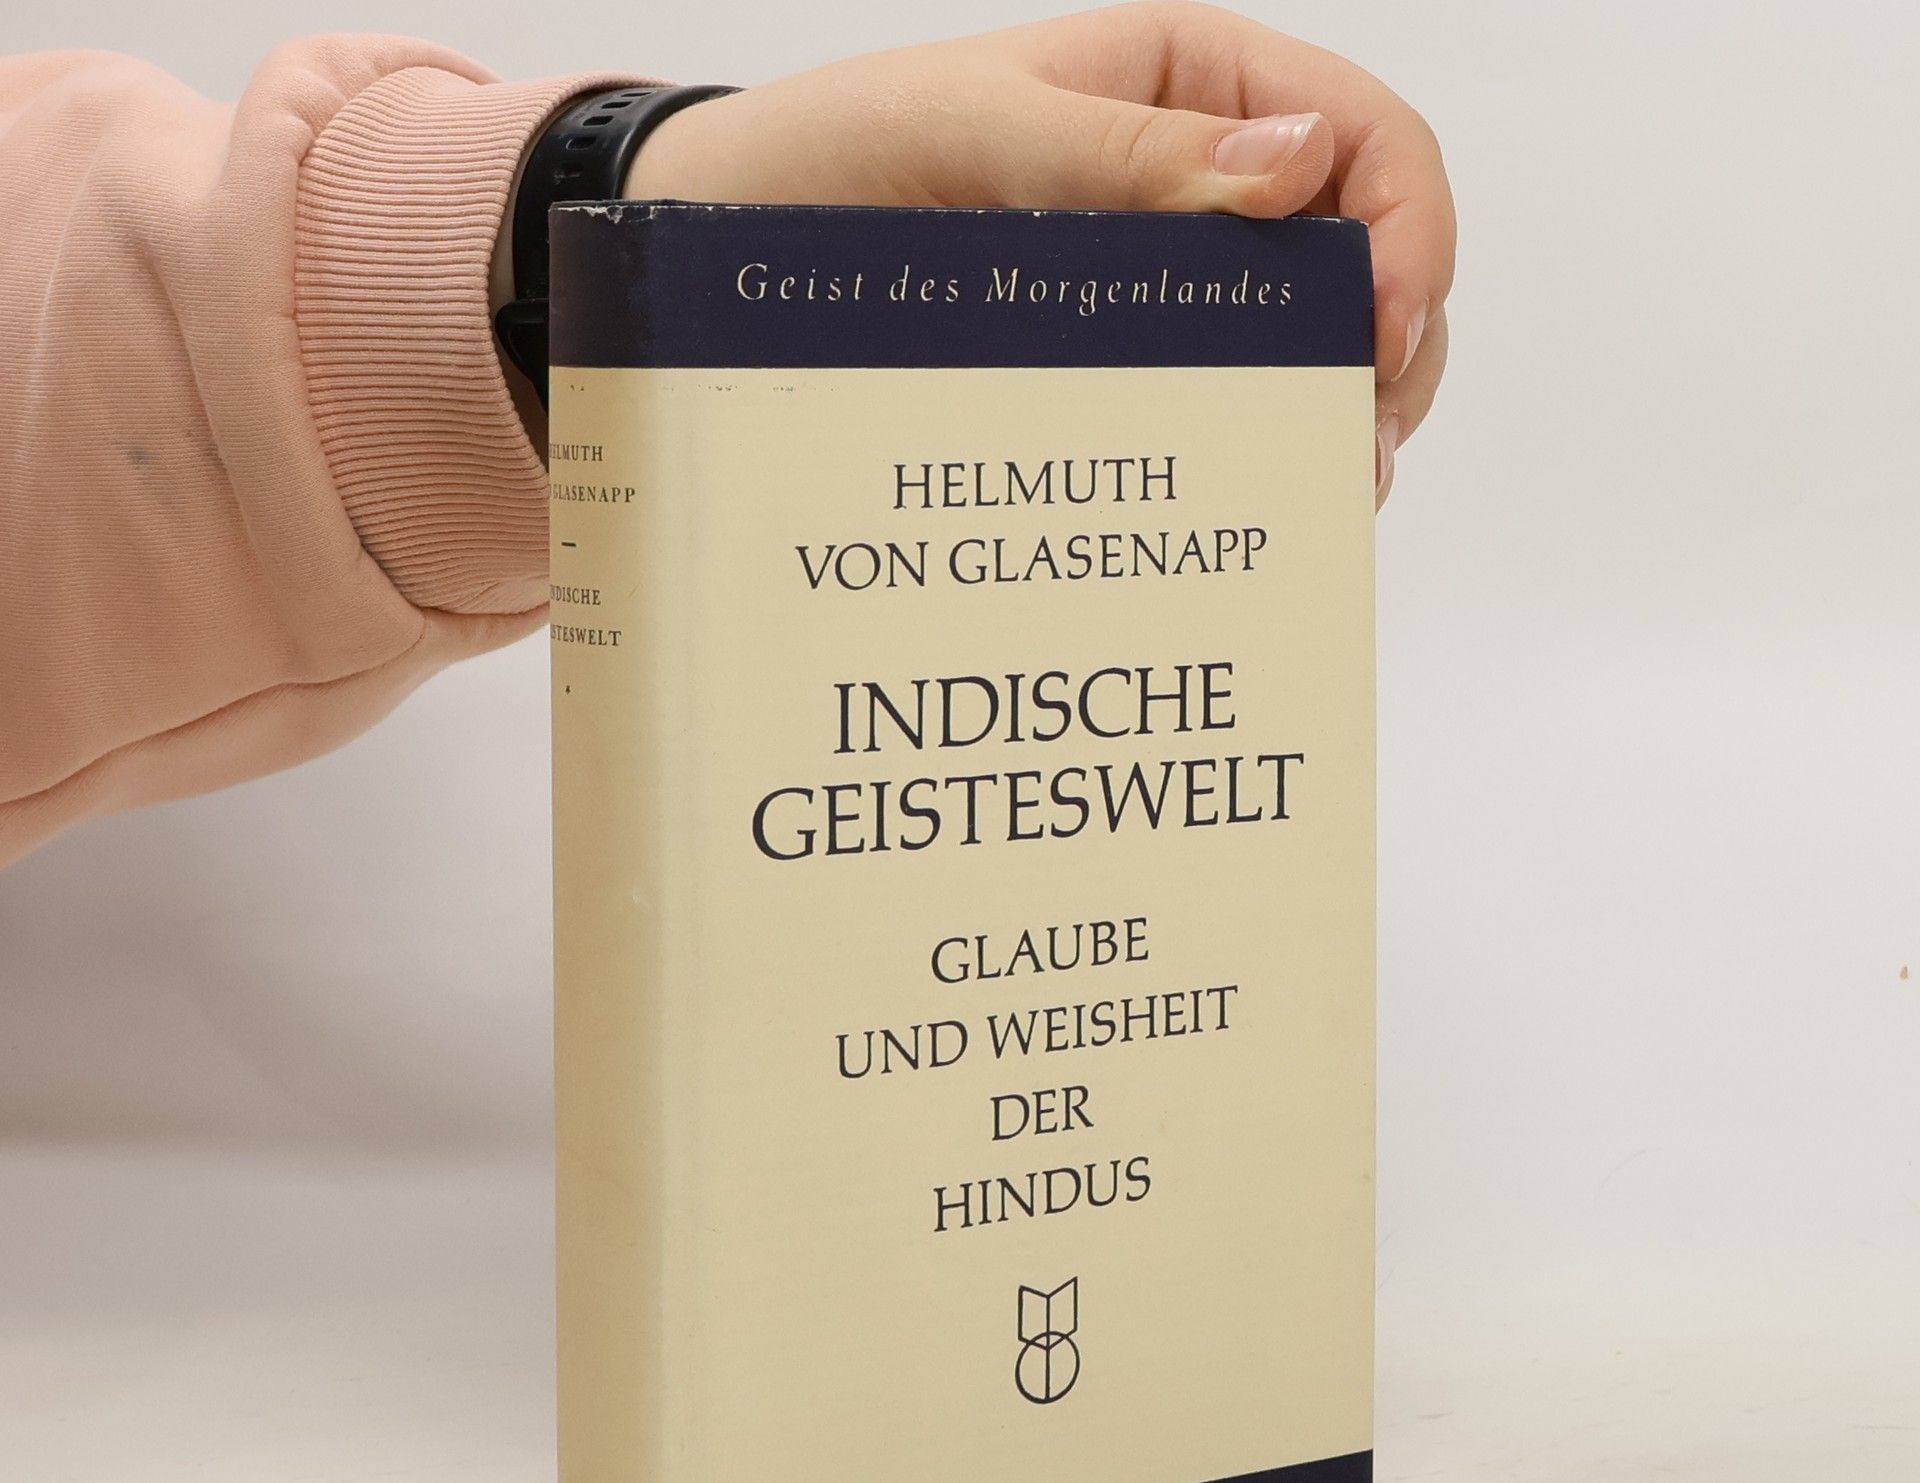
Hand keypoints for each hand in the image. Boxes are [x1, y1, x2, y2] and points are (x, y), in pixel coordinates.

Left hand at [627, 3, 1453, 504]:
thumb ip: (1129, 151)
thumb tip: (1296, 170)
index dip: (1411, 230)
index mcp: (1196, 84)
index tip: (1386, 329)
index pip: (1368, 138)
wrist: (736, 240)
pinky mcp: (1133, 359)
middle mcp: (1205, 179)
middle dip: (1393, 344)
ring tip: (1331, 486)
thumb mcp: (977, 131)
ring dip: (1346, 408)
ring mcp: (1176, 279)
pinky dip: (1270, 447)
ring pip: (1317, 339)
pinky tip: (1264, 492)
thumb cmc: (840, 153)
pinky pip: (1233, 398)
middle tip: (1362, 449)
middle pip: (1370, 251)